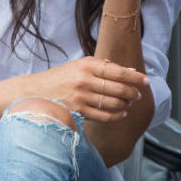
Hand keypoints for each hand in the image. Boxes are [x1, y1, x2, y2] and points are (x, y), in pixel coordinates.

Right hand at [25, 57, 149, 122]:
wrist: (33, 92)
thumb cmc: (60, 78)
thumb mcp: (80, 66)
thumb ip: (104, 68)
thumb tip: (130, 70)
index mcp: (87, 64)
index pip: (118, 71)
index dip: (135, 77)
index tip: (146, 81)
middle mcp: (84, 79)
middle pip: (119, 88)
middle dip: (133, 92)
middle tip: (138, 95)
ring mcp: (80, 96)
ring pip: (113, 103)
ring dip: (126, 104)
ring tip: (129, 103)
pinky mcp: (77, 112)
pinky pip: (104, 116)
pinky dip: (116, 115)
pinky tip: (121, 113)